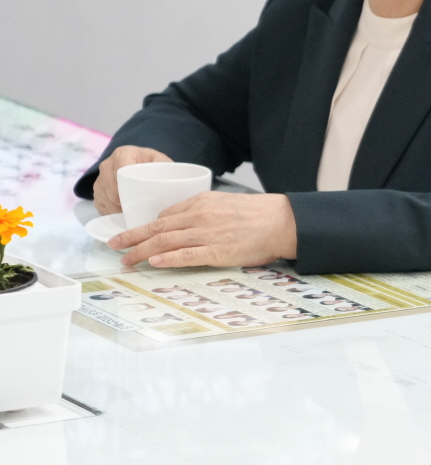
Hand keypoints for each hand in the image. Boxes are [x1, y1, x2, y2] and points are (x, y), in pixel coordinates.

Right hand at [92, 146, 172, 215]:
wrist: (143, 166)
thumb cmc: (154, 165)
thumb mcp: (163, 163)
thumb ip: (164, 170)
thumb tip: (167, 187)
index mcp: (123, 153)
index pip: (120, 171)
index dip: (128, 188)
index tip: (138, 200)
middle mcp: (107, 165)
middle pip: (111, 188)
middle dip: (124, 202)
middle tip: (139, 212)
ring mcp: (99, 179)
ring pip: (105, 199)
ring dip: (118, 209)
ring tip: (134, 214)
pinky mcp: (97, 192)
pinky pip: (101, 205)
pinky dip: (112, 212)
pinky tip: (125, 215)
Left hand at [110, 192, 298, 269]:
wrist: (283, 221)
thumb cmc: (258, 214)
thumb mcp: (226, 203)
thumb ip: (203, 211)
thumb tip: (183, 223)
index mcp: (202, 202)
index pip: (165, 215)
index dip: (146, 227)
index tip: (134, 235)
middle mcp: (200, 217)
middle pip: (157, 228)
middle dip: (131, 237)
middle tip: (114, 245)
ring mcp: (207, 235)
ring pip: (165, 242)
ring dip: (140, 251)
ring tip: (126, 260)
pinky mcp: (217, 252)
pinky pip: (186, 255)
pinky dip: (166, 258)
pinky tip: (152, 262)